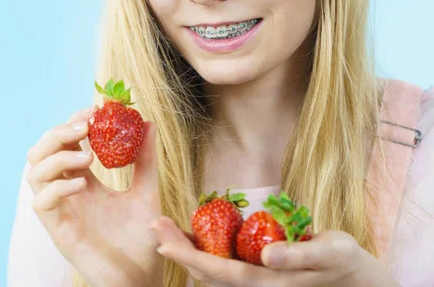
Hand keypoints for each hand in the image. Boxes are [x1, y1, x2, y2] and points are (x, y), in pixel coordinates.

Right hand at [26, 106, 162, 286]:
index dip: (73, 122)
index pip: (65, 143)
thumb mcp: (146, 190)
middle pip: (40, 152)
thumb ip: (145, 159)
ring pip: (33, 173)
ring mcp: (61, 211)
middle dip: (57, 133)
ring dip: (57, 157)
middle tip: (84, 126)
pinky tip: (83, 184)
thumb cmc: (141, 237)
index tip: (93, 109)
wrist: (142, 276)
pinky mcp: (59, 230)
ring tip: (88, 156)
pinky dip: (58, 187)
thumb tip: (147, 123)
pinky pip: (41, 203)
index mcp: (83, 181)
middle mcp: (67, 193)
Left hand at [149, 216, 399, 286]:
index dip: (191, 258)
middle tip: (155, 225)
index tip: (165, 244)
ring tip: (164, 228)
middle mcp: (255, 286)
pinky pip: (221, 265)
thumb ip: (300, 254)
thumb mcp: (329, 252)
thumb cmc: (342, 260)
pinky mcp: (254, 274)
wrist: (350, 275)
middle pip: (207, 272)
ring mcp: (253, 282)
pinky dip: (202, 250)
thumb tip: (267, 255)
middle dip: (179, 249)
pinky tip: (190, 237)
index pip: (221, 272)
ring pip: (210, 269)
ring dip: (186, 249)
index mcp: (268, 283)